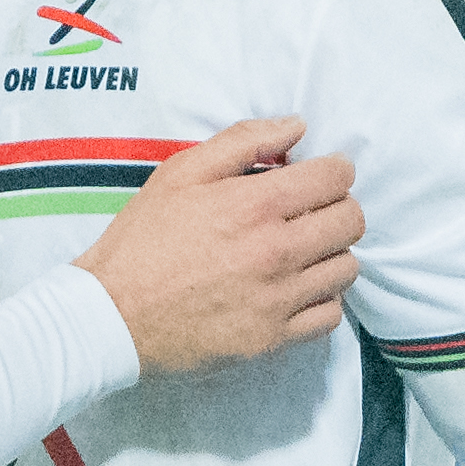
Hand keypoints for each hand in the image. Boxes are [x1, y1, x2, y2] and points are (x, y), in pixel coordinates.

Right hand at [82, 117, 359, 374]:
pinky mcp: (273, 338)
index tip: (317, 176)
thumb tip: (297, 127)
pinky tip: (296, 289)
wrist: (112, 316)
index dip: (332, 170)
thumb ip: (243, 142)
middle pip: (352, 222)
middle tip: (310, 212)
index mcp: (256, 204)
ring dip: (331, 254)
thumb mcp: (181, 172)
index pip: (336, 177)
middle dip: (336, 208)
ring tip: (302, 252)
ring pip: (346, 269)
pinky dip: (321, 299)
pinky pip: (329, 316)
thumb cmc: (142, 240)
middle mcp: (277, 251)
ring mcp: (278, 299)